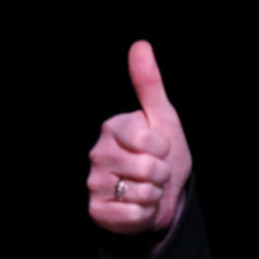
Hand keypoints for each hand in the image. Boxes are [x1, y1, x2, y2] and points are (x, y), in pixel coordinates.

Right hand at [88, 41, 192, 234]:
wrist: (162, 194)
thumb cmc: (164, 153)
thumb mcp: (163, 117)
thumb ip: (150, 84)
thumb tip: (140, 44)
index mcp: (113, 127)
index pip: (149, 140)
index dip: (164, 149)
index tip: (160, 148)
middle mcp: (98, 153)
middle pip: (149, 168)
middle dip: (163, 174)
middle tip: (156, 172)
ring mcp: (94, 183)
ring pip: (143, 192)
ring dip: (156, 194)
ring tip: (149, 188)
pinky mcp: (97, 210)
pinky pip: (134, 214)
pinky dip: (146, 213)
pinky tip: (139, 205)